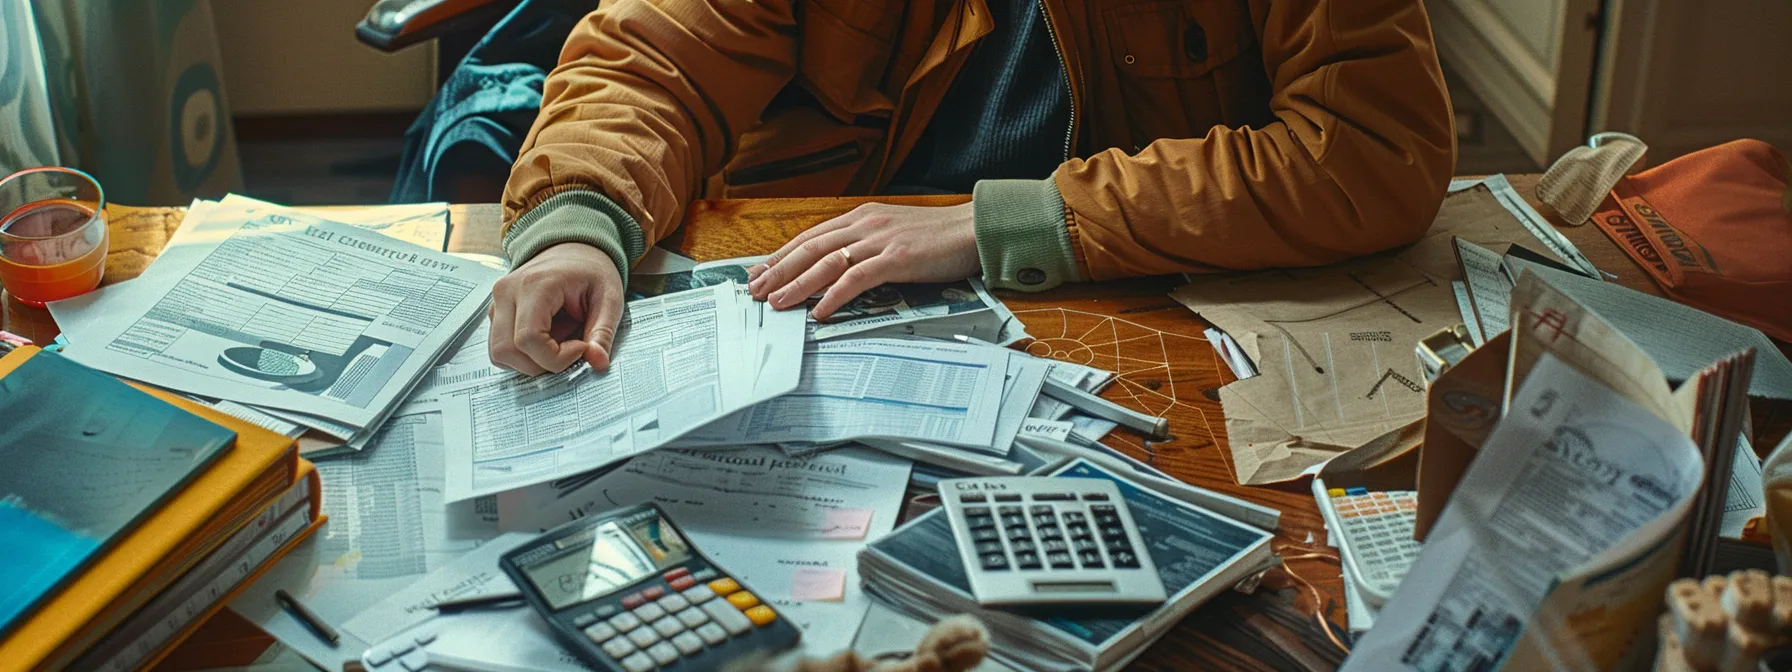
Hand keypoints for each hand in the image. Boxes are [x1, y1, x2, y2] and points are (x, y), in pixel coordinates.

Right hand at [488, 242, 624, 375]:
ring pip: (499, 353)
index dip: (556, 357)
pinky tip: (546, 338)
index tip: (582, 348)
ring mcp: (497, 302)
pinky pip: (500, 347)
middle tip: (570, 348)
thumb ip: (603, 332)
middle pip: (507, 350)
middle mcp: (507, 292)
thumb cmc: (591, 271)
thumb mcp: (609, 299)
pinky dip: (523, 354)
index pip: (528, 339)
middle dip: (542, 363)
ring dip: (531, 360)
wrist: (575, 250)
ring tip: (558, 339)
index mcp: (535, 284)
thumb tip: (598, 362)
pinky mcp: (497, 312)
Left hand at [747, 201, 978, 318]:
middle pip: (809, 248)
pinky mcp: (895, 258)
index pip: (811, 236)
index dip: (782, 254)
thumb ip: (866, 244)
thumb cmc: (938, 236)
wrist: (974, 228)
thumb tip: (841, 265)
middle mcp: (864, 224)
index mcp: (861, 216)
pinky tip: (819, 311)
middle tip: (755, 290)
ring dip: (797, 284)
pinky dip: (834, 296)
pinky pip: (856, 278)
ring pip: (825, 262)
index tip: (761, 270)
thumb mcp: (894, 233)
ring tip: (777, 302)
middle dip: (778, 270)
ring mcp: (878, 240)